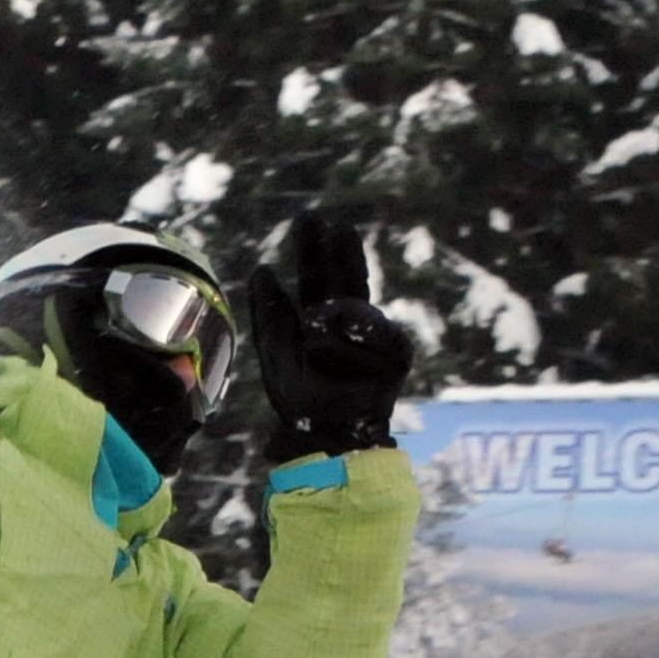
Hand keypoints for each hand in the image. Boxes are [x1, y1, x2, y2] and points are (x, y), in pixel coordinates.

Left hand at [248, 213, 413, 456]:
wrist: (326, 438)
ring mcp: (376, 338)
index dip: (317, 250)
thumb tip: (262, 269)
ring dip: (335, 319)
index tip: (314, 219)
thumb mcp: (276, 352)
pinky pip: (381, 339)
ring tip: (314, 338)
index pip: (321, 276)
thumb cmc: (300, 400)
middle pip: (348, 278)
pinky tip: (345, 354)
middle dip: (338, 251)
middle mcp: (351, 324)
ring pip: (358, 309)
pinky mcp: (396, 357)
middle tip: (329, 222)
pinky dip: (359, 345)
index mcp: (322, 319)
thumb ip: (270, 314)